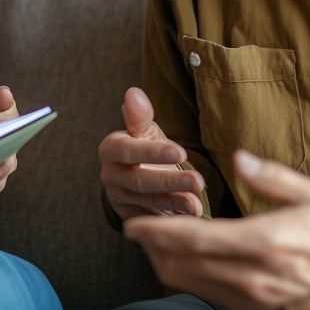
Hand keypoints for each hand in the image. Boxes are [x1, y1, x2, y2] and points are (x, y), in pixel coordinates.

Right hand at [99, 86, 204, 220]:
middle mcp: (111, 176)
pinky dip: (174, 214)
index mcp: (111, 149)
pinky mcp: (132, 217)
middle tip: (198, 181)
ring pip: (149, 201)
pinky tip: (193, 210)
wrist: (137, 178)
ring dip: (175, 201)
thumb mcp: (143, 131)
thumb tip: (133, 92)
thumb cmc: (143, 147)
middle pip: (140, 180)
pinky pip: (154, 217)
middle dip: (170, 181)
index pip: (128, 151)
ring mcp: (121, 199)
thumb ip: (139, 115)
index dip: (152, 152)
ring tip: (198, 201)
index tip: (180, 153)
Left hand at [122, 150, 309, 309]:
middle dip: (152, 249)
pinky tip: (190, 264)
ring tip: (159, 245)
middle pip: (181, 267)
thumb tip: (239, 157)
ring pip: (190, 287)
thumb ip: (272, 176)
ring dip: (167, 266)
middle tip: (139, 231)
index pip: (193, 239)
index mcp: (263, 243)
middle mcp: (253, 278)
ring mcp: (253, 303)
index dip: (156, 232)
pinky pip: (209, 299)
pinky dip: (190, 281)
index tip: (133, 224)